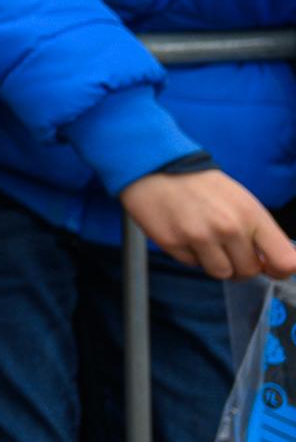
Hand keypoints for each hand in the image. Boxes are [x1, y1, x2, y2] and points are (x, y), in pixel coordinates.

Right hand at [120, 170, 295, 280]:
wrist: (157, 168)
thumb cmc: (202, 186)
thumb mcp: (241, 201)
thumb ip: (259, 232)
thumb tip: (272, 264)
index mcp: (251, 215)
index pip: (284, 261)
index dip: (279, 270)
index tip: (270, 268)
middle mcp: (228, 228)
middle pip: (249, 271)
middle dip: (240, 265)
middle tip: (227, 249)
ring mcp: (199, 237)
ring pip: (221, 273)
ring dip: (215, 263)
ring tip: (205, 242)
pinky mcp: (173, 243)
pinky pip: (192, 265)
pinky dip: (191, 255)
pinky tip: (185, 235)